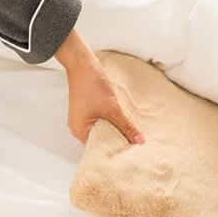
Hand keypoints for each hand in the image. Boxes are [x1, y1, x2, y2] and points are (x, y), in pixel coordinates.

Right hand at [55, 30, 144, 144]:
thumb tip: (139, 141)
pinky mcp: (87, 110)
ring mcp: (82, 119)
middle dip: (117, 141)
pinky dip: (111, 122)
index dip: (116, 150)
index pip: (100, 148)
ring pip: (102, 130)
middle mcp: (78, 128)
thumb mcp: (112, 108)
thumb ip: (126, 126)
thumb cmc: (92, 85)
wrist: (82, 63)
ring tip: (131, 135)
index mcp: (80, 131)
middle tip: (134, 145)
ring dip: (115, 130)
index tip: (131, 153)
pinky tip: (122, 122)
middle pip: (101, 140)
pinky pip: (100, 121)